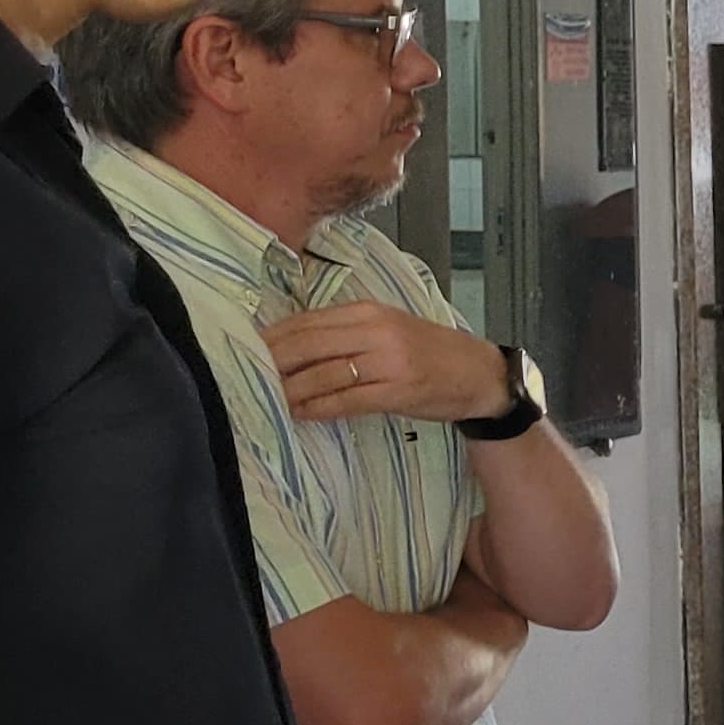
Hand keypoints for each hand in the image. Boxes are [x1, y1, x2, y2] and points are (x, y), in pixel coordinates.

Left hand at [263, 301, 510, 426]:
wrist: (479, 374)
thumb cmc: (429, 353)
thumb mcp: (387, 328)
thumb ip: (345, 332)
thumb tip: (293, 346)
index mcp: (368, 311)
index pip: (306, 321)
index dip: (272, 337)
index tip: (244, 350)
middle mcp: (376, 331)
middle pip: (308, 344)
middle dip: (272, 362)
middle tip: (245, 376)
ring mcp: (388, 361)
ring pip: (323, 373)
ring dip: (290, 389)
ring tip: (267, 399)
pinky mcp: (397, 390)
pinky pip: (347, 399)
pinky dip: (318, 407)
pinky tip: (300, 413)